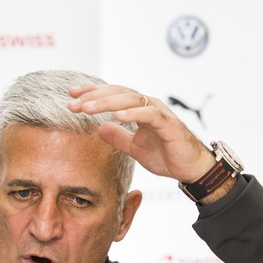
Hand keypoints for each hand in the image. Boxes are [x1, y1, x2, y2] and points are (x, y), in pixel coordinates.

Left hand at [67, 84, 214, 182]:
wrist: (191, 169)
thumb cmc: (166, 156)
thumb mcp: (134, 147)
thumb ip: (118, 137)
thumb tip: (99, 129)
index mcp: (139, 109)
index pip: (113, 95)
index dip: (92, 93)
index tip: (71, 95)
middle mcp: (149, 106)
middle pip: (118, 93)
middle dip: (93, 97)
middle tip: (72, 103)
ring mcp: (159, 113)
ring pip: (131, 99)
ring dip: (107, 102)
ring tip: (87, 108)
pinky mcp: (168, 124)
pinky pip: (149, 114)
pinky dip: (133, 113)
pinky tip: (117, 115)